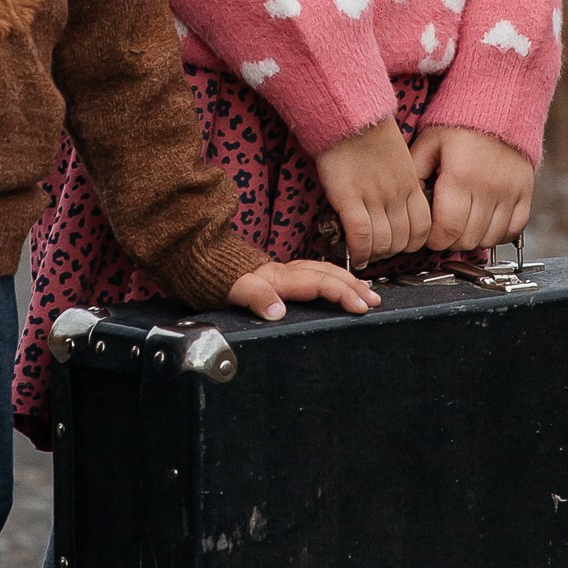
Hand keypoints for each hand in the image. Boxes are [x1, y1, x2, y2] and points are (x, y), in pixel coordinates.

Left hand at [222, 257, 380, 320]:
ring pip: (322, 272)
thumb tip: (277, 311)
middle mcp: (282, 273)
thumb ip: (254, 296)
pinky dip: (331, 279)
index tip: (361, 306)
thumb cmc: (209, 275)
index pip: (318, 283)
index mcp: (276, 277)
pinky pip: (312, 274)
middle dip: (353, 287)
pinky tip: (336, 284)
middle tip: (375, 302)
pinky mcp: (276, 276)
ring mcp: (280, 273)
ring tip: (366, 292)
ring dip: (346, 282)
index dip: (341, 293)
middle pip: (326, 275)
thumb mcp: (229, 288)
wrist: (193, 256)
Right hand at [312, 117, 431, 267]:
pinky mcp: (350, 197)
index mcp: (410, 183)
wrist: (347, 114)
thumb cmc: (368, 131)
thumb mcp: (398, 158)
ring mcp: (374, 197)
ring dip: (375, 253)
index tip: (400, 244)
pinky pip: (361, 235)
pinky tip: (354, 254)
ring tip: (366, 253)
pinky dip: (359, 250)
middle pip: (404, 240)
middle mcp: (396, 193)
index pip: (423, 228)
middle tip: (380, 251)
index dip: (412, 243)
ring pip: (384, 242)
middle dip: (393, 252)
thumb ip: (402, 182)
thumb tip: (398, 204)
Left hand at [410, 124, 534, 252]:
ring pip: (491, 238)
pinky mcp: (526, 192)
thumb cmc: (458, 125)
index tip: (428, 234)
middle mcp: (489, 188)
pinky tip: (485, 224)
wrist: (497, 104)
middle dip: (450, 241)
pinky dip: (499, 234)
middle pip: (468, 239)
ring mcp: (511, 192)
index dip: (434, 240)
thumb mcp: (428, 144)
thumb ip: (416, 175)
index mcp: (461, 177)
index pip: (448, 230)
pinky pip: (515, 229)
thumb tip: (411, 207)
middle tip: (443, 229)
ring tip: (462, 225)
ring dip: (473, 239)